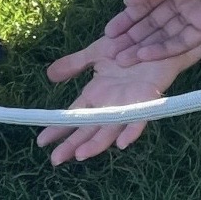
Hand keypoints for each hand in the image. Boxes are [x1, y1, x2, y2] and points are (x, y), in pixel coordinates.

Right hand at [36, 36, 200, 164]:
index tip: (41, 141)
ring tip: (81, 155)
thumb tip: (48, 75)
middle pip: (88, 128)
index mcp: (97, 94)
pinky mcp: (147, 99)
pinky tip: (122, 143)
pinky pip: (139, 119)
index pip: (74, 115)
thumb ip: (74, 64)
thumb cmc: (130, 49)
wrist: (159, 40)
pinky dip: (131, 130)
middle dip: (71, 144)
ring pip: (110, 129)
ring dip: (96, 143)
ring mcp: (128, 104)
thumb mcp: (96, 53)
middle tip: (55, 160)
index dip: (59, 127)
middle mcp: (111, 103)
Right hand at [102, 0, 200, 65]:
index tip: (109, 33)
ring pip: (165, 35)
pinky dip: (163, 50)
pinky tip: (144, 55)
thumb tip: (127, 3)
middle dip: (132, 38)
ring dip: (144, 47)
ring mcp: (196, 14)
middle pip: (153, 23)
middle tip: (111, 52)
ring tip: (121, 59)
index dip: (128, 19)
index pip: (146, 5)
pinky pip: (184, 41)